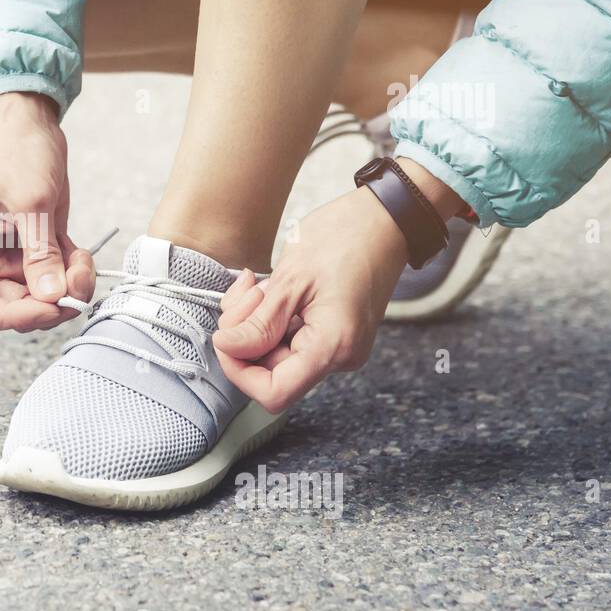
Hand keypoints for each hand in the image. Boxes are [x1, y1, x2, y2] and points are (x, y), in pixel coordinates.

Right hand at [0, 92, 95, 332]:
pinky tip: (83, 254)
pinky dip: (73, 274)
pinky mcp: (35, 249)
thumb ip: (40, 254)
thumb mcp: (31, 202)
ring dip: (67, 288)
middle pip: (14, 310)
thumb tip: (52, 297)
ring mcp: (9, 258)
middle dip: (50, 302)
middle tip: (78, 284)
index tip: (49, 305)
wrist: (25, 120)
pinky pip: (55, 278)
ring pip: (40, 298)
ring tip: (83, 262)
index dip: (13, 318)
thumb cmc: (14, 150)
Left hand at [210, 159, 463, 412]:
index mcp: (332, 347)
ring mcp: (336, 345)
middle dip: (245, 334)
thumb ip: (257, 323)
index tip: (226, 337)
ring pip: (274, 352)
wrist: (384, 218)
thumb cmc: (346, 238)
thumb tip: (227, 348)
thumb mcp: (290, 280)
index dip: (240, 370)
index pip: (274, 392)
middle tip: (247, 292)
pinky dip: (269, 315)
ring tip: (258, 284)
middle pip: (270, 370)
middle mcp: (339, 355)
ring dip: (254, 321)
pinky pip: (287, 337)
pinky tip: (269, 288)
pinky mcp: (330, 332)